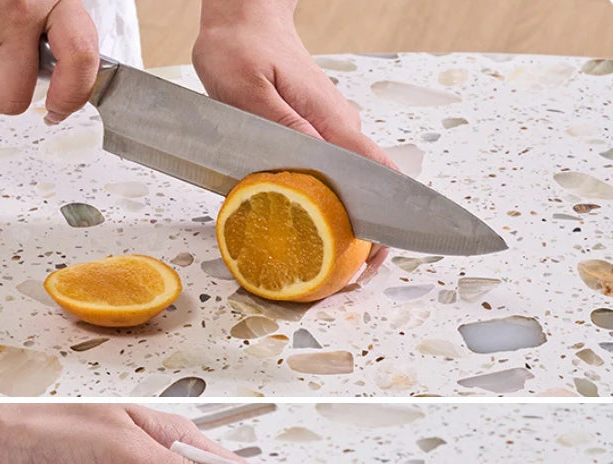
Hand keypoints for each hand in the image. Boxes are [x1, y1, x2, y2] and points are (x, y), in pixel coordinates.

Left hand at [193, 0, 392, 267]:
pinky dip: (333, 203)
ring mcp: (332, 130)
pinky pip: (334, 175)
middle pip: (371, 186)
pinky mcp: (319, 132)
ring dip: (352, 222)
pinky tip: (321, 227)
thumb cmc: (243, 48)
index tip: (380, 251)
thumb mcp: (248, 88)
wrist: (247, 17)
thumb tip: (310, 164)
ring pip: (353, 183)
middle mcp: (340, 127)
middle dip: (371, 232)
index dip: (382, 215)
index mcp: (329, 120)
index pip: (371, 173)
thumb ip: (281, 126)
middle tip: (357, 275)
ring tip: (342, 263)